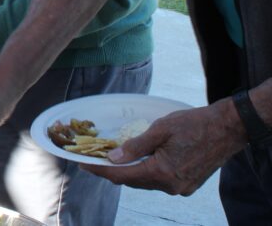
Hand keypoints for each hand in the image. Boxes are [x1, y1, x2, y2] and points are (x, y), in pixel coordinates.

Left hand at [86, 100, 245, 194]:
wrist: (228, 128)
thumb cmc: (194, 124)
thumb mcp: (160, 129)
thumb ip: (135, 146)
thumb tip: (112, 158)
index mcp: (162, 173)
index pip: (122, 175)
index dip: (100, 170)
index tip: (82, 163)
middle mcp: (171, 186)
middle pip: (132, 181)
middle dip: (112, 171)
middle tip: (94, 159)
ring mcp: (181, 188)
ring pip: (146, 182)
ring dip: (129, 172)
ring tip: (112, 159)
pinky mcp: (188, 185)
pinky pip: (159, 181)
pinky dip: (146, 172)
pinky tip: (138, 161)